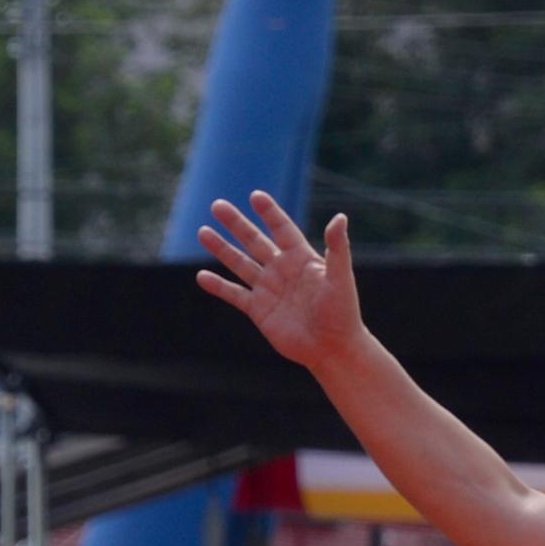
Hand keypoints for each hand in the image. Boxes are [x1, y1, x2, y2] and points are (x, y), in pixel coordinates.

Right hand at [197, 193, 366, 372]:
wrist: (333, 349)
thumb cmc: (343, 313)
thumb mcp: (340, 278)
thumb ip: (337, 248)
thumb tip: (340, 217)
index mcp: (302, 259)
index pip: (282, 229)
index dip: (270, 213)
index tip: (255, 196)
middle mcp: (283, 270)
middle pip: (255, 241)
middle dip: (236, 224)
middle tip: (217, 205)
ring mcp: (269, 290)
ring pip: (240, 264)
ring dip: (221, 249)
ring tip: (203, 232)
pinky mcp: (259, 310)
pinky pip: (235, 295)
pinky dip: (218, 286)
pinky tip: (202, 277)